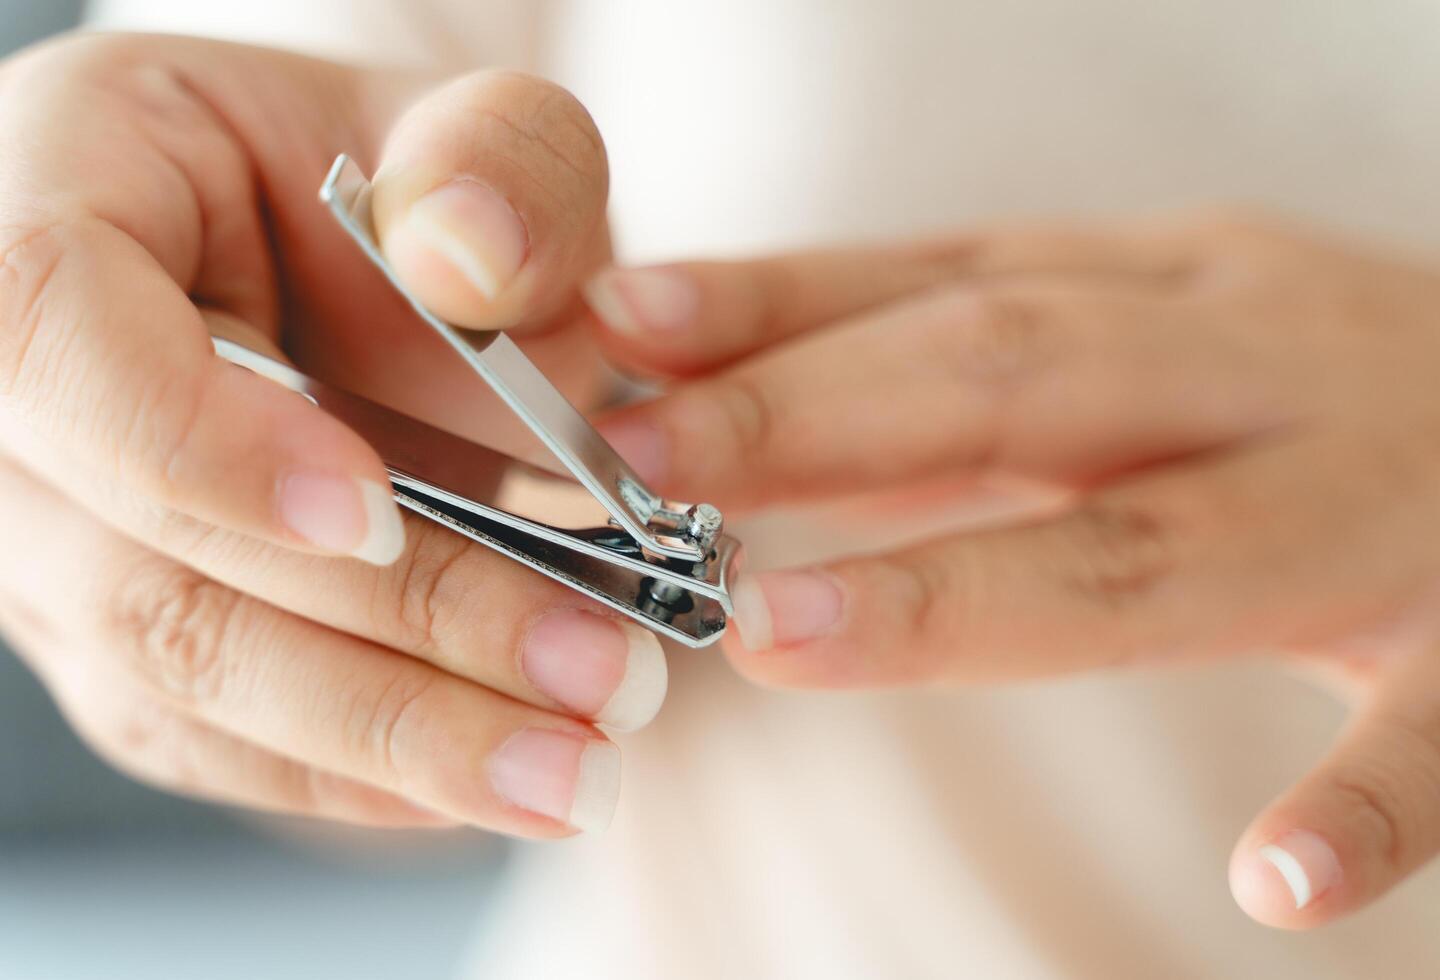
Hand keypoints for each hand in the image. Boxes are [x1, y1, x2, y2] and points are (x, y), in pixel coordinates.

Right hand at [0, 33, 663, 834]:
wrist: (375, 273)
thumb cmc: (409, 187)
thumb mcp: (476, 131)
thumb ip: (495, 157)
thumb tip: (475, 259)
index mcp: (57, 201)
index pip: (58, 339)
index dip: (205, 445)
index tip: (373, 516)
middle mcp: (24, 406)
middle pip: (154, 561)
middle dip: (394, 636)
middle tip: (595, 678)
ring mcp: (64, 540)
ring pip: (188, 679)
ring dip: (398, 739)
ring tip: (580, 765)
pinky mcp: (130, 636)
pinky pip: (219, 738)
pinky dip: (364, 771)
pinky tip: (495, 774)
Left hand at [584, 212, 1439, 922]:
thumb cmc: (1313, 388)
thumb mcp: (1148, 330)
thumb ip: (965, 359)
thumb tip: (728, 380)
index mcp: (1172, 288)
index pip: (943, 281)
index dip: (778, 305)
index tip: (616, 328)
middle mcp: (1264, 371)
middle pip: (1017, 379)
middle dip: (817, 416)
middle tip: (640, 459)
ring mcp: (1386, 506)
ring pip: (1167, 551)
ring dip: (968, 593)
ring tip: (784, 632)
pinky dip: (1366, 805)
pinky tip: (1273, 881)